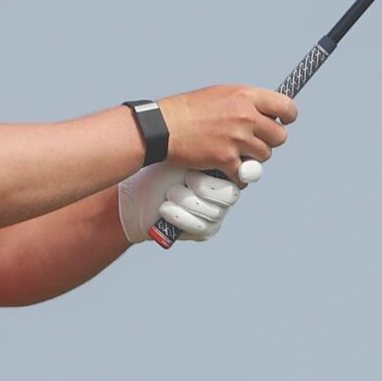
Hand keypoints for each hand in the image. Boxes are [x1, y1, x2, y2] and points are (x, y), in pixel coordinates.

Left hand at [120, 159, 256, 245]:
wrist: (136, 195)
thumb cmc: (160, 168)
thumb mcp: (184, 153)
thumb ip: (208, 151)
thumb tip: (228, 150)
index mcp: (225, 169)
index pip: (245, 173)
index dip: (240, 173)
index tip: (217, 172)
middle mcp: (225, 191)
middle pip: (229, 195)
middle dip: (205, 188)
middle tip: (186, 179)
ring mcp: (216, 212)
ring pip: (213, 211)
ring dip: (187, 201)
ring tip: (170, 192)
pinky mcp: (204, 230)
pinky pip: (200, 226)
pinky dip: (180, 216)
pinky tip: (165, 209)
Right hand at [152, 84, 294, 176]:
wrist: (164, 127)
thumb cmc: (188, 110)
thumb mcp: (221, 94)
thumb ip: (246, 103)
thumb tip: (266, 114)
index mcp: (246, 96)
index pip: (286, 106)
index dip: (288, 117)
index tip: (283, 122)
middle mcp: (245, 116)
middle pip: (280, 136)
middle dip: (269, 141)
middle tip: (253, 141)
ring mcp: (237, 139)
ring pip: (264, 156)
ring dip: (253, 158)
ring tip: (236, 153)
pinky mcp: (226, 159)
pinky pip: (245, 175)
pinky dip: (238, 177)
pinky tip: (229, 172)